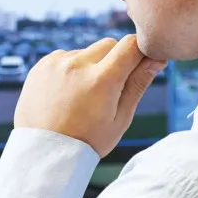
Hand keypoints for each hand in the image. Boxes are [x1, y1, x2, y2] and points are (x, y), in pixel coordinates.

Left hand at [14, 34, 166, 157]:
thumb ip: (138, 84)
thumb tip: (157, 59)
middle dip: (115, 60)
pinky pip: (65, 57)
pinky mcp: (41, 66)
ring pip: (86, 51)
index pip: (130, 45)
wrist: (45, 152)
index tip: (139, 65)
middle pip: (109, 45)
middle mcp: (77, 65)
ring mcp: (56, 63)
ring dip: (90, 65)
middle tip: (108, 89)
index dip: (139, 53)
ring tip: (82, 96)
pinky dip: (70, 69)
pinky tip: (66, 94)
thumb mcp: (120, 118)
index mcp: (101, 80)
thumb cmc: (87, 140)